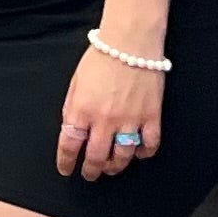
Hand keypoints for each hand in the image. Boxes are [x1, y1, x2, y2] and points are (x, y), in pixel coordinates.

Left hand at [58, 39, 167, 184]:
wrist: (130, 42)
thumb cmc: (100, 57)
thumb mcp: (75, 83)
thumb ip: (72, 108)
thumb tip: (71, 130)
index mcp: (81, 110)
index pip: (70, 146)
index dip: (66, 162)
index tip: (66, 169)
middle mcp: (104, 120)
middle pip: (96, 158)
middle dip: (91, 171)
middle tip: (90, 175)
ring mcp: (130, 120)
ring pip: (123, 157)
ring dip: (115, 167)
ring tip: (111, 168)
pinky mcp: (151, 117)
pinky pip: (149, 145)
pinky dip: (143, 153)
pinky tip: (138, 152)